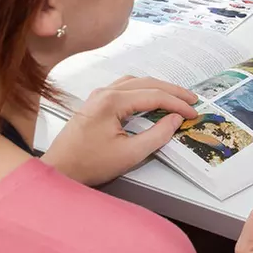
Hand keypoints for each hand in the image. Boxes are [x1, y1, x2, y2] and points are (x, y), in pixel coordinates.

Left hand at [41, 76, 198, 185]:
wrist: (59, 170)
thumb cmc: (89, 164)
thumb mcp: (129, 154)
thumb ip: (157, 135)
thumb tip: (175, 120)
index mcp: (112, 101)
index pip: (154, 95)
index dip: (177, 104)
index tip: (193, 113)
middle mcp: (105, 92)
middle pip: (146, 83)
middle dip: (172, 91)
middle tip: (192, 100)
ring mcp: (98, 96)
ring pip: (135, 82)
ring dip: (157, 88)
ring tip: (175, 98)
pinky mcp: (95, 103)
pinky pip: (124, 88)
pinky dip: (142, 90)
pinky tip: (150, 99)